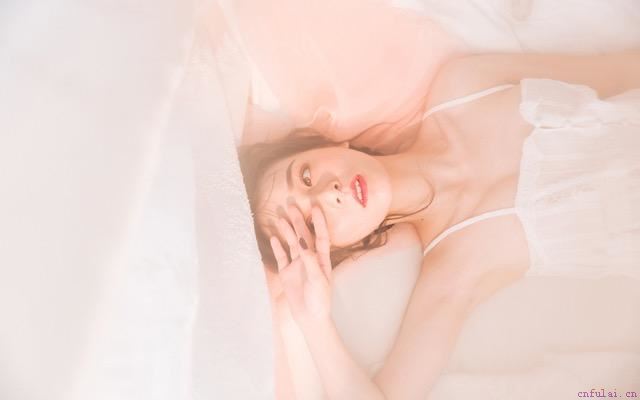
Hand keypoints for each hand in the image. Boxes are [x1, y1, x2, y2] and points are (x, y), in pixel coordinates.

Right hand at [270, 205, 332, 327]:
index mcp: (322, 260)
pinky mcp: (287, 274)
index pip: (321, 237)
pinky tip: (274, 237)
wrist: (310, 318)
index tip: (315, 207)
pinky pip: (282, 257)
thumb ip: (311, 261)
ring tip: (280, 218)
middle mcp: (310, 259)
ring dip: (287, 231)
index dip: (319, 222)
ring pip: (292, 244)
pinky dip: (278, 247)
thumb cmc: (319, 300)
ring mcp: (297, 266)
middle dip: (298, 221)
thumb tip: (303, 243)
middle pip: (304, 236)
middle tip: (291, 205)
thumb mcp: (318, 280)